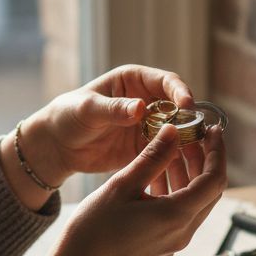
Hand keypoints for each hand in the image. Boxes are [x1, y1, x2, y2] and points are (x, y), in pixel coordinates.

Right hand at [8, 123, 226, 255]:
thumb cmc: (94, 229)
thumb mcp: (123, 185)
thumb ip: (152, 157)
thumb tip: (173, 131)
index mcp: (177, 216)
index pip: (214, 179)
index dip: (217, 152)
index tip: (212, 130)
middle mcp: (183, 232)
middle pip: (209, 191)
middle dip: (203, 160)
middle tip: (190, 135)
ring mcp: (175, 241)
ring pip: (195, 201)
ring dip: (188, 174)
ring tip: (172, 149)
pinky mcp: (163, 244)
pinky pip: (180, 213)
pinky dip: (176, 190)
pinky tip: (158, 174)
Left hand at [20, 65, 206, 195]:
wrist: (57, 146)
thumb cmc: (68, 116)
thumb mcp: (88, 109)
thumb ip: (114, 109)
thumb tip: (140, 108)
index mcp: (135, 81)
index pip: (166, 82)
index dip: (180, 92)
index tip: (186, 106)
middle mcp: (148, 101)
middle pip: (179, 109)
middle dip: (189, 123)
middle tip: (198, 137)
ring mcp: (149, 126)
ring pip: (177, 133)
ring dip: (186, 145)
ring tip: (193, 159)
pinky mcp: (146, 149)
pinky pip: (166, 154)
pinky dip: (173, 163)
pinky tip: (178, 174)